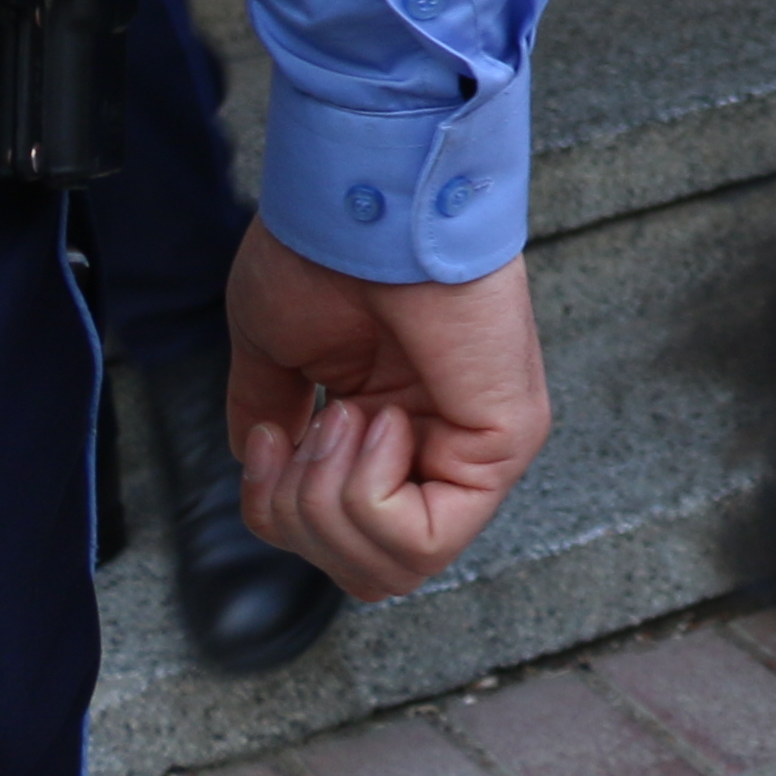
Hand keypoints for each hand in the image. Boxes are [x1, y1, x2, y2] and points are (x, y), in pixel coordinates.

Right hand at [222, 225, 550, 600]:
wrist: (354, 198)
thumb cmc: (325, 251)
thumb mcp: (281, 358)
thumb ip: (279, 426)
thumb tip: (270, 472)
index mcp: (397, 430)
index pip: (342, 545)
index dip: (281, 513)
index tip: (271, 437)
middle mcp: (444, 447)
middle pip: (366, 577)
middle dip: (301, 522)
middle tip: (303, 432)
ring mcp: (480, 449)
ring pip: (391, 571)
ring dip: (328, 502)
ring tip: (342, 413)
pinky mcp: (506, 441)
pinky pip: (425, 540)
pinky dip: (366, 493)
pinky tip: (371, 417)